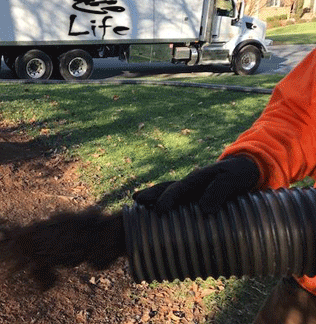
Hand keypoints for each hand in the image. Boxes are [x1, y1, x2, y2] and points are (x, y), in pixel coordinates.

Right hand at [133, 156, 259, 213]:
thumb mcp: (231, 179)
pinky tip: (161, 214)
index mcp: (196, 178)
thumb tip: (204, 210)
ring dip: (154, 198)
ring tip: (139, 204)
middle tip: (136, 200)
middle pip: (165, 188)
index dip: (167, 199)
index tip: (159, 210)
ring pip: (168, 193)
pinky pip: (179, 202)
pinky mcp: (197, 198)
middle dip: (151, 194)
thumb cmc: (239, 173)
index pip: (176, 189)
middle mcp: (190, 184)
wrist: (248, 170)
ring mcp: (192, 191)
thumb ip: (218, 191)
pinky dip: (168, 205)